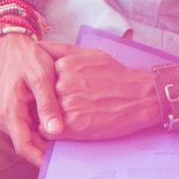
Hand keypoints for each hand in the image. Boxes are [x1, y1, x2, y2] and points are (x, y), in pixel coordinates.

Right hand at [0, 32, 65, 164]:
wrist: (12, 46)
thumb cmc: (26, 58)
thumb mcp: (41, 78)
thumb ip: (47, 105)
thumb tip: (55, 131)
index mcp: (9, 113)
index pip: (24, 146)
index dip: (41, 158)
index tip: (59, 165)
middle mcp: (6, 119)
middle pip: (28, 144)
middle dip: (47, 151)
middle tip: (72, 154)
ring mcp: (10, 116)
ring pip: (30, 137)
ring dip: (47, 141)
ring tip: (70, 142)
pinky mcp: (16, 111)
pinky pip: (30, 127)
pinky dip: (44, 129)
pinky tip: (61, 127)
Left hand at [41, 43, 161, 139]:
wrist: (142, 96)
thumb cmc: (116, 75)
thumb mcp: (90, 54)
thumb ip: (61, 50)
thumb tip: (37, 46)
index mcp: (64, 66)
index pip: (37, 80)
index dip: (41, 89)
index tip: (50, 93)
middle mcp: (62, 84)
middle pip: (37, 98)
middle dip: (42, 103)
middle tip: (58, 107)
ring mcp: (66, 105)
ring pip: (40, 115)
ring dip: (47, 118)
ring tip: (64, 116)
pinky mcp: (72, 126)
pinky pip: (47, 131)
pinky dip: (52, 130)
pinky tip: (66, 126)